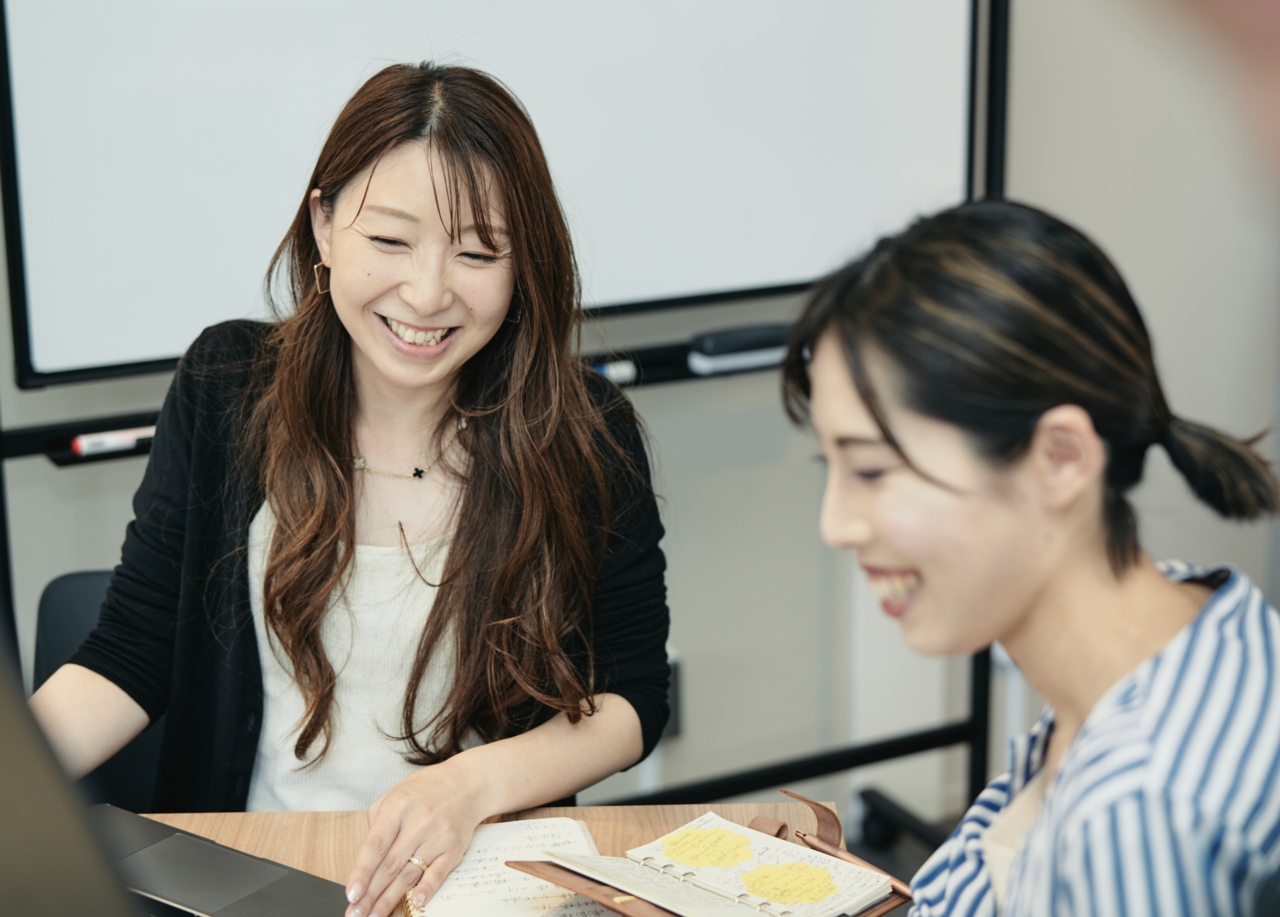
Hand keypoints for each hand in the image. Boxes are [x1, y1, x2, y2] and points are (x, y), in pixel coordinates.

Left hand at [343, 758, 487, 916]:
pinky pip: (439, 873)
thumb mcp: (395, 794)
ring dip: (390, 899)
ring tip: (374, 915)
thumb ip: (377, 823)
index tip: (352, 893)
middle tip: (356, 913)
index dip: (362, 872)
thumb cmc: (427, 790)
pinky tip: (415, 902)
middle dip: (370, 894)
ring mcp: (438, 836)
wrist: (467, 784)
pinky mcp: (454, 848)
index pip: (375, 845)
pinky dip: (426, 889)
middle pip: (390, 865)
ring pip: (410, 874)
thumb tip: (367, 858)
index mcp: (398, 806)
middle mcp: (419, 821)